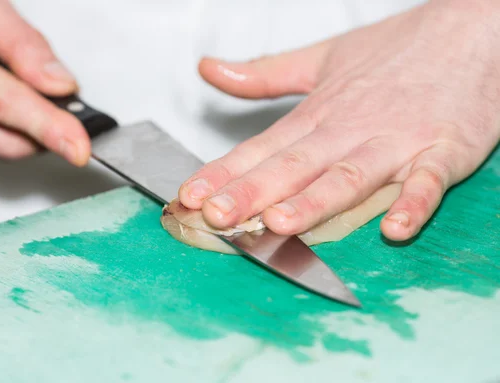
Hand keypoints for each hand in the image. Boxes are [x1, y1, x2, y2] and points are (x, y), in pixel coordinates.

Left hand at [178, 0, 499, 241]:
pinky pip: (427, 180)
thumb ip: (264, 73)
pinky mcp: (444, 148)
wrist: (474, 28)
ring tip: (280, 222)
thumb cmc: (398, 50)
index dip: (223, 173)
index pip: (261, 148)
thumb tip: (210, 69)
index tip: (189, 196)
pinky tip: (393, 228)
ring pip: (349, 176)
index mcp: (319, 112)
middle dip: (252, 192)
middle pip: (294, 166)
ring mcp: (396, 139)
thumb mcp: (322, 58)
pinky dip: (412, 203)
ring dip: (315, 201)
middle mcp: (350, 128)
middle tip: (216, 216)